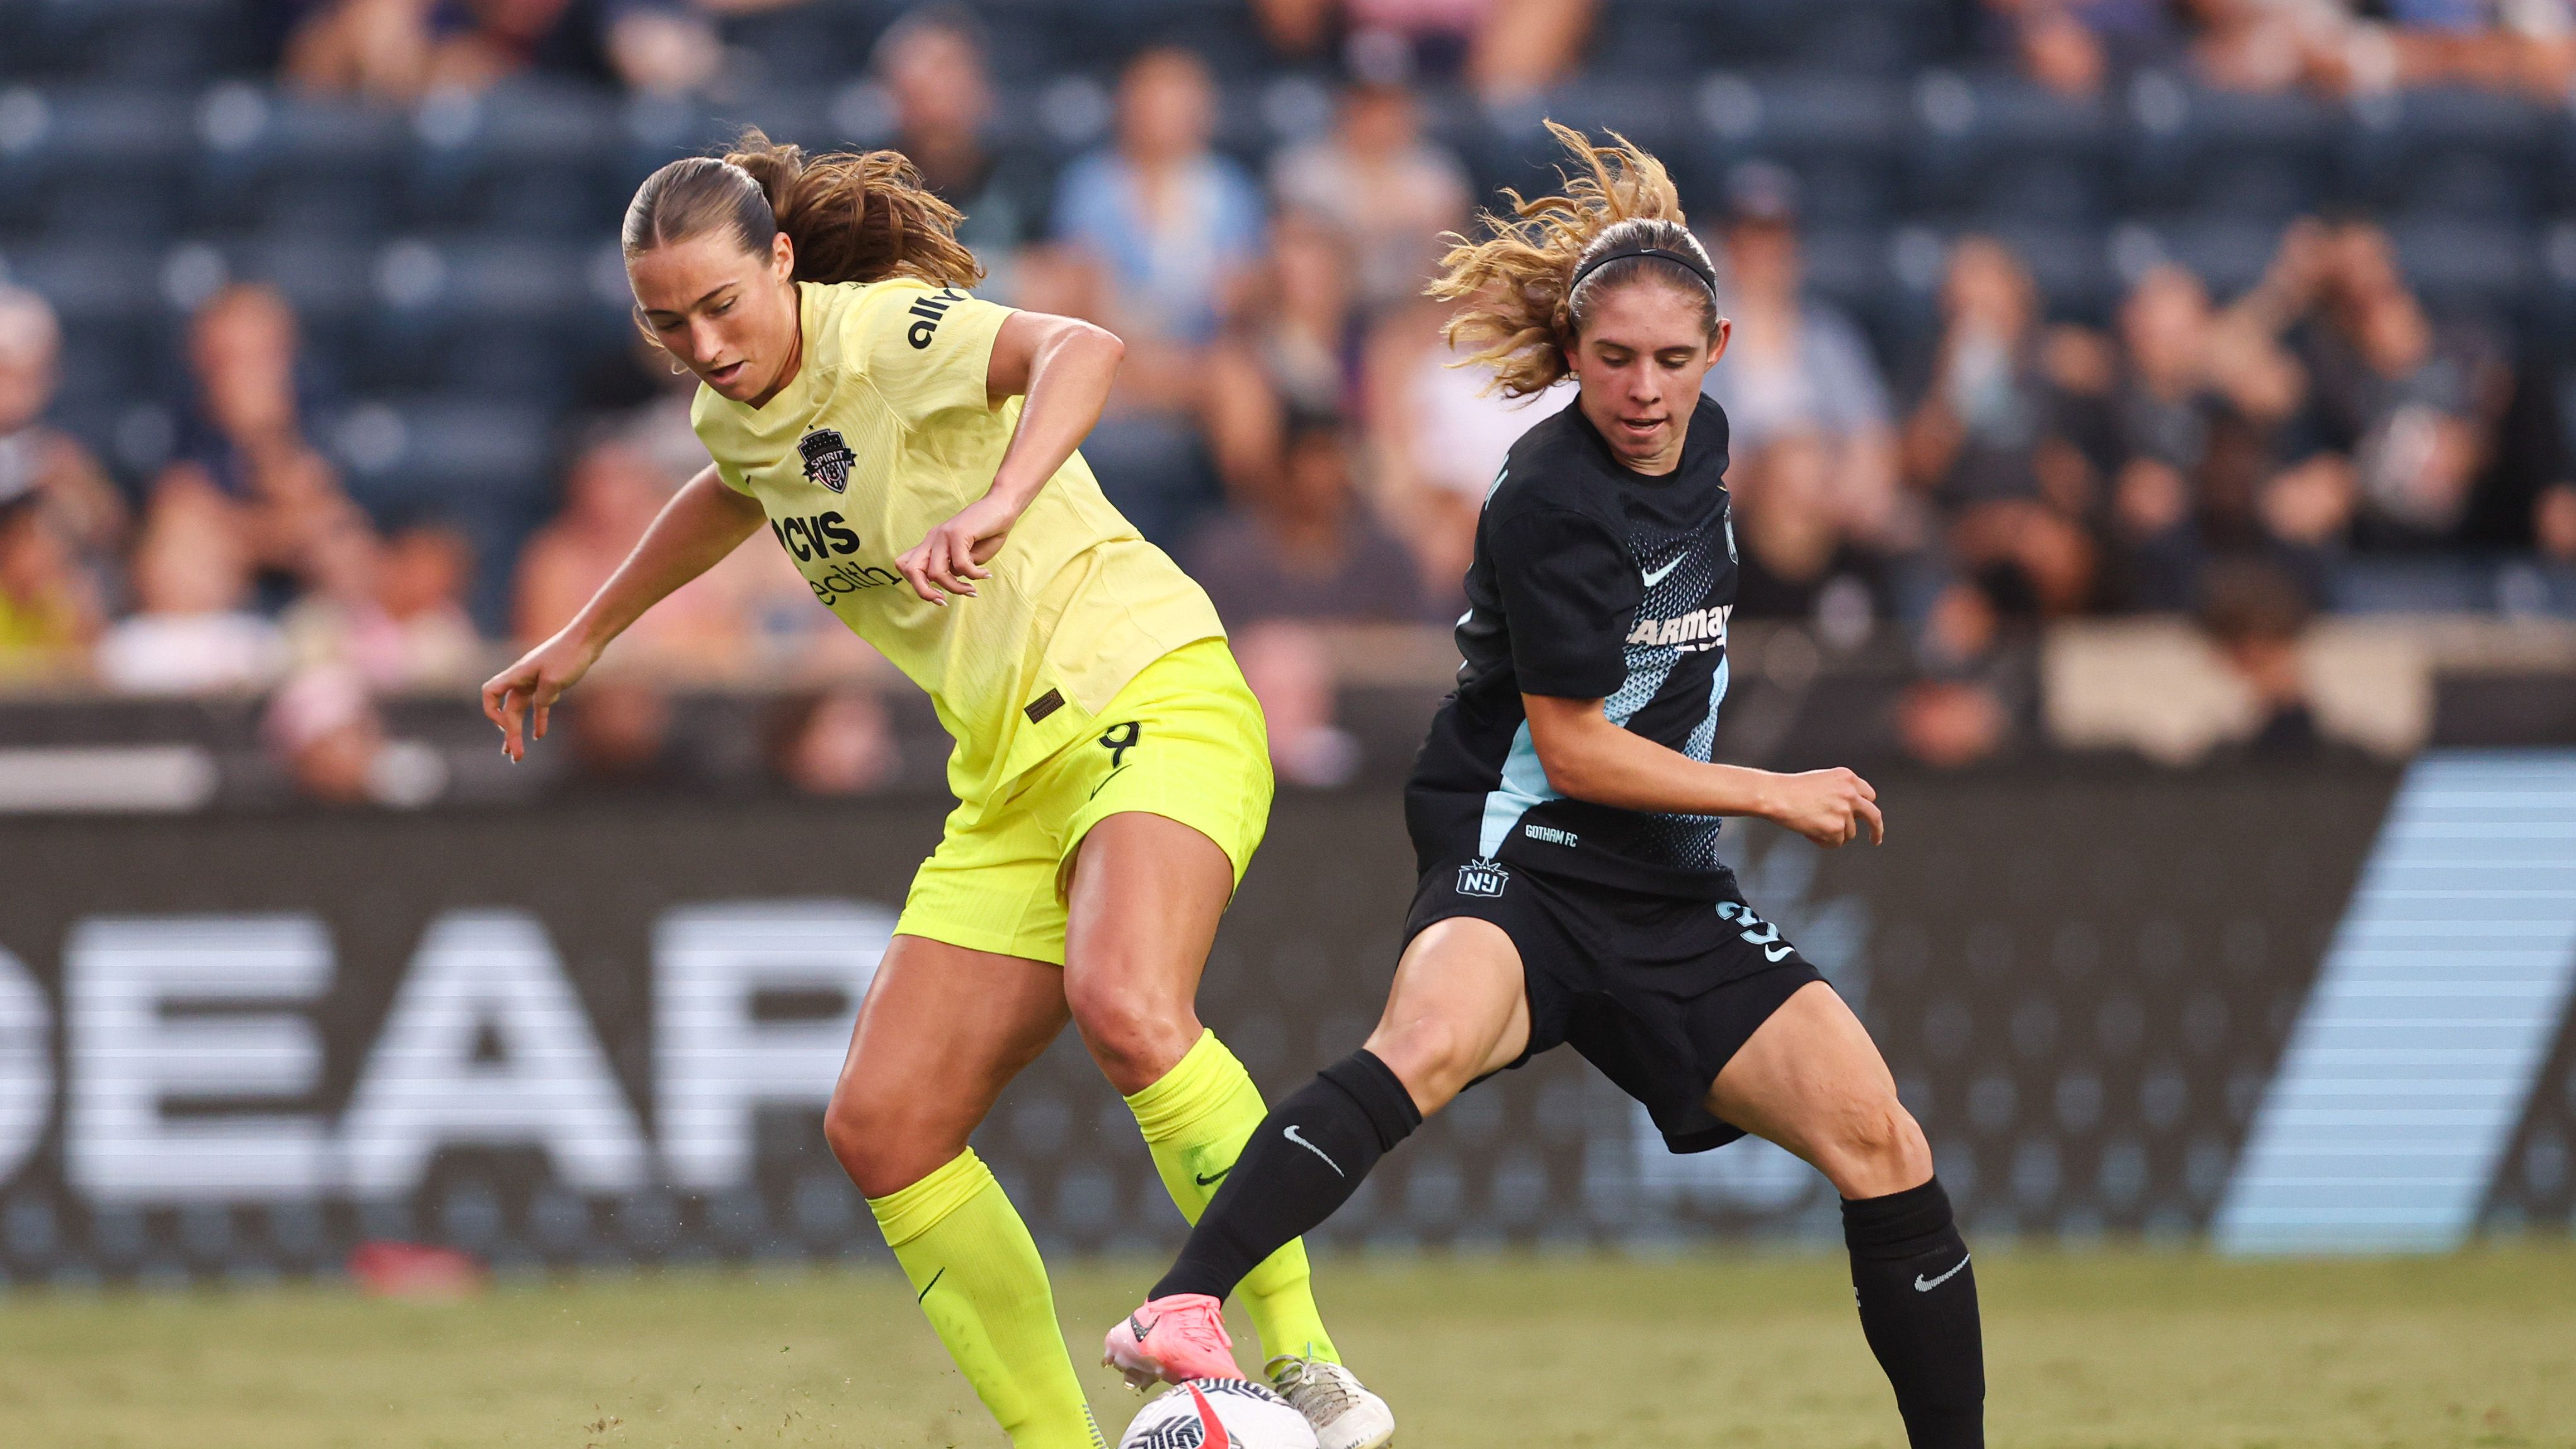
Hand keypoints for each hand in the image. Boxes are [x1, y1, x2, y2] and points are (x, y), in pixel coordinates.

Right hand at [480, 630, 602, 761]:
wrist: (587, 639)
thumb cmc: (570, 655)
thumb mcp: (555, 679)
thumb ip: (543, 697)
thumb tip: (539, 709)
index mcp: (517, 675)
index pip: (490, 693)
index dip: (491, 711)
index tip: (504, 726)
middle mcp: (521, 679)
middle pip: (508, 710)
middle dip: (510, 734)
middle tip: (515, 757)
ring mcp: (534, 681)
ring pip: (520, 710)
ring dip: (518, 731)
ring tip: (517, 752)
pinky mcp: (548, 684)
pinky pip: (538, 706)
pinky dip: (537, 720)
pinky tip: (539, 735)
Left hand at [896, 492, 1018, 604]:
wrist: (1002, 506)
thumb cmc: (987, 532)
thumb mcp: (966, 556)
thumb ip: (954, 568)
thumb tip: (950, 581)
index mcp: (931, 544)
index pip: (905, 565)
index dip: (917, 584)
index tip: (938, 595)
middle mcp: (932, 538)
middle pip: (910, 570)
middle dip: (924, 592)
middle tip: (943, 602)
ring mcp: (943, 535)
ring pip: (936, 573)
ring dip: (956, 588)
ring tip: (972, 590)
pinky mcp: (958, 533)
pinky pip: (961, 565)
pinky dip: (974, 575)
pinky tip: (985, 574)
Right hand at [1768, 767, 1883, 848]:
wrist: (1776, 795)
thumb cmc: (1792, 789)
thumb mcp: (1823, 781)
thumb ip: (1841, 792)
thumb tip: (1850, 815)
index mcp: (1848, 778)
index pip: (1869, 796)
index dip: (1867, 808)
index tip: (1870, 819)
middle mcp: (1851, 793)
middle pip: (1874, 815)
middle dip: (1876, 829)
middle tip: (1875, 839)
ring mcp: (1845, 811)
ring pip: (1850, 833)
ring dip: (1835, 834)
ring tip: (1813, 826)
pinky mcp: (1836, 828)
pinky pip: (1836, 843)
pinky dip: (1823, 841)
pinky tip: (1809, 831)